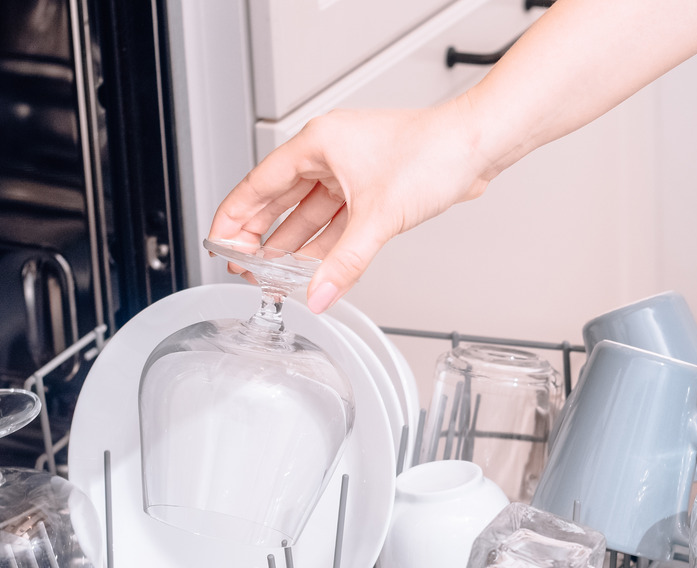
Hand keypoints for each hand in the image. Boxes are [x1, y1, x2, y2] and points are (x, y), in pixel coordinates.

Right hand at [207, 100, 494, 311]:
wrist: (478, 146)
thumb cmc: (434, 152)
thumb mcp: (379, 216)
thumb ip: (344, 263)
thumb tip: (318, 295)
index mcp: (319, 144)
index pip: (259, 184)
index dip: (234, 217)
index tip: (218, 243)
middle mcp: (330, 155)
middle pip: (278, 199)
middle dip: (258, 235)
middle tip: (240, 264)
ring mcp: (351, 172)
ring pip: (308, 213)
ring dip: (290, 243)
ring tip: (270, 272)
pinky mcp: (372, 189)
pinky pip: (335, 221)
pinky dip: (323, 244)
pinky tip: (311, 266)